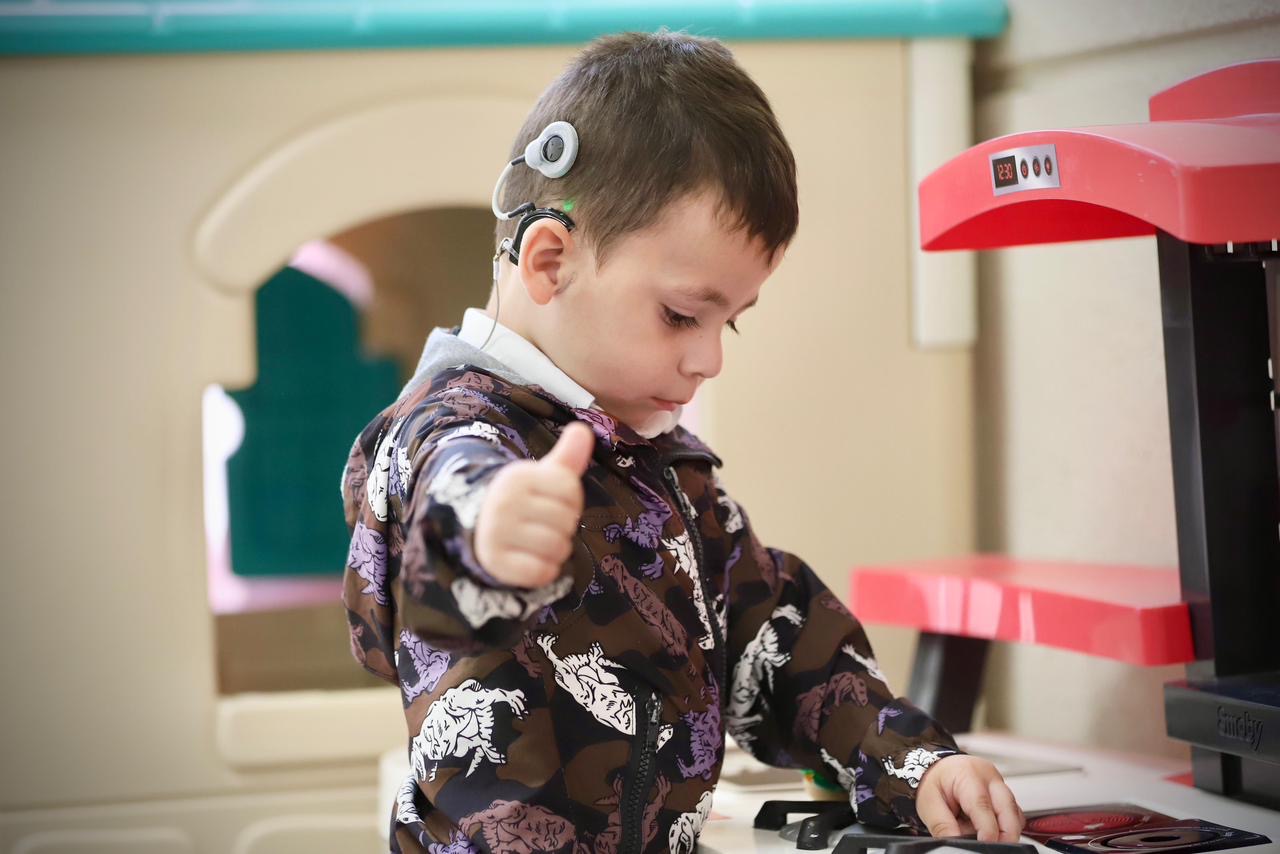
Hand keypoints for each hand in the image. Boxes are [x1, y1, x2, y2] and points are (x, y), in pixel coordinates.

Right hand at [473, 421, 593, 587]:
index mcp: (517, 477)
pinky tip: (531, 560)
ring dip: (555, 550)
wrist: (481, 531)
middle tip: (542, 524)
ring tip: (537, 542)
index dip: (570, 501)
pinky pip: (543, 572)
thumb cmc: (523, 501)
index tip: (551, 502)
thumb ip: (567, 458)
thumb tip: (583, 429)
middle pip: (567, 521)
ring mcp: (498, 533)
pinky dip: (544, 570)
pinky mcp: (497, 563)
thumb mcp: (542, 476)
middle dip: (563, 527)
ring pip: (558, 548)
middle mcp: (504, 502)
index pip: (571, 490)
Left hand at [917, 754, 1024, 841]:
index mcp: (967, 774)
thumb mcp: (929, 803)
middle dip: (1006, 833)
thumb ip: (943, 825)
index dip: (987, 829)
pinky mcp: (1005, 794)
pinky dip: (1005, 825)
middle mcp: (989, 777)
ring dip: (1005, 830)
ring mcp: (1000, 784)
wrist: (939, 770)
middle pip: (1008, 807)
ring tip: (984, 836)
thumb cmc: (935, 783)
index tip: (985, 844)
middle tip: (993, 848)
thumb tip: (954, 843)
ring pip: (1014, 812)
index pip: (982, 804)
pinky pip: (1014, 814)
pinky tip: (989, 828)